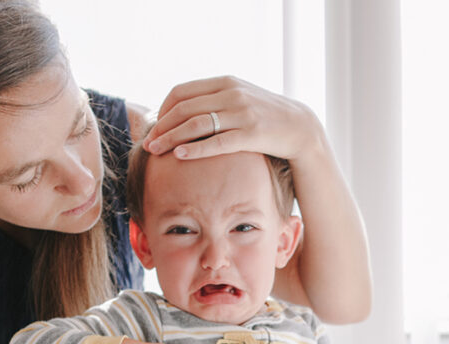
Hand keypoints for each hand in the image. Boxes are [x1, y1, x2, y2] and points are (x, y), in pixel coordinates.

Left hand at [143, 76, 323, 161]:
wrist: (300, 126)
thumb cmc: (265, 115)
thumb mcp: (240, 97)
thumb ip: (214, 99)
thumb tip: (182, 111)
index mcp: (225, 82)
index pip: (181, 91)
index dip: (162, 109)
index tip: (154, 126)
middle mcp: (232, 94)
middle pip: (184, 108)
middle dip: (161, 126)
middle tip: (147, 143)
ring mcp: (242, 113)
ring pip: (196, 125)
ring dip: (171, 138)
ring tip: (155, 151)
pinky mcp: (252, 134)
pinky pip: (217, 142)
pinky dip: (196, 149)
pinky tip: (180, 156)